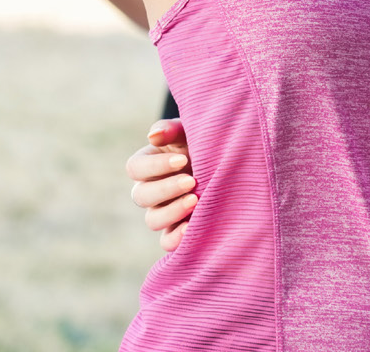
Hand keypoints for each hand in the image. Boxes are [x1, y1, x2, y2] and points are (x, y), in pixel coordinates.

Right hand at [126, 118, 194, 251]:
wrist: (234, 160)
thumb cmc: (207, 141)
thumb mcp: (191, 130)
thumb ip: (172, 129)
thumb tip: (153, 136)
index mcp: (149, 163)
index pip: (135, 168)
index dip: (155, 166)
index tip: (182, 159)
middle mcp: (151, 190)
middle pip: (141, 196)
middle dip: (166, 189)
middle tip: (191, 181)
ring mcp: (163, 211)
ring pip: (153, 220)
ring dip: (172, 212)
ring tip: (196, 201)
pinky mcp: (178, 229)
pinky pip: (167, 241)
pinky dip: (176, 239)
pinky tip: (192, 228)